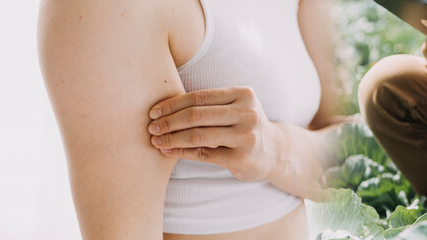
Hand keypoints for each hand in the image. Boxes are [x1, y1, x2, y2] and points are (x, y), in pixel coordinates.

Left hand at [147, 87, 279, 180]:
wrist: (275, 151)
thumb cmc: (245, 125)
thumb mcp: (237, 106)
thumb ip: (210, 104)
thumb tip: (164, 106)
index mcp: (244, 94)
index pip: (199, 97)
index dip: (172, 104)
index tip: (153, 111)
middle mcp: (247, 113)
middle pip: (197, 115)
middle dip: (169, 122)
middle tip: (151, 127)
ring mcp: (245, 137)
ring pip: (198, 135)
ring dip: (171, 138)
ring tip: (155, 141)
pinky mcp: (240, 158)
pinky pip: (203, 154)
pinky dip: (181, 152)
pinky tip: (168, 152)